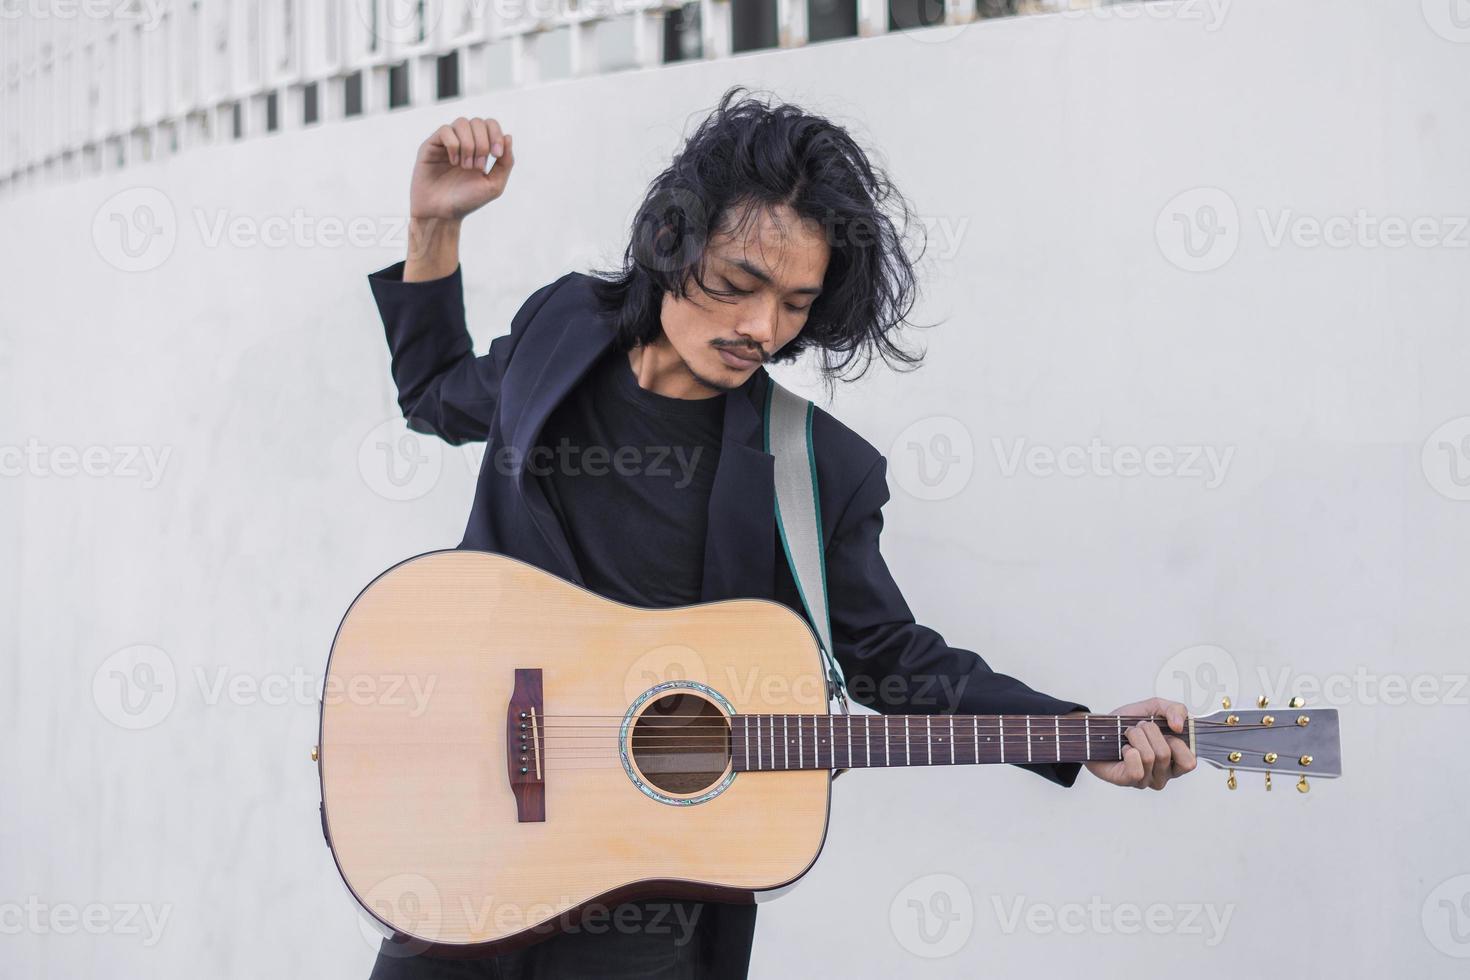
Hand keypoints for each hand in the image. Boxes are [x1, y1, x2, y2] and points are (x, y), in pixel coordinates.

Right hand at [409, 116, 515, 221]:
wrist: (442, 213)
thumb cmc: (467, 201)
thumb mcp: (493, 185)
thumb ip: (505, 162)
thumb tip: (508, 136)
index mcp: (480, 148)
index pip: (490, 124)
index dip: (496, 134)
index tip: (496, 155)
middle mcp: (464, 142)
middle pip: (478, 122)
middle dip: (482, 144)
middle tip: (478, 166)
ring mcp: (447, 142)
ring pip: (462, 123)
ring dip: (468, 145)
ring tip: (465, 166)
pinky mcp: (431, 145)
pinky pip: (445, 130)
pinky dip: (454, 145)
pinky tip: (453, 162)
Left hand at [1079, 698, 1196, 789]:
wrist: (1098, 728)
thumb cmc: (1128, 722)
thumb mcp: (1155, 708)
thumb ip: (1176, 710)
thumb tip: (1180, 726)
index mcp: (1175, 759)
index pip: (1189, 761)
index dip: (1177, 742)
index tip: (1164, 730)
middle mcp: (1163, 773)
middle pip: (1165, 753)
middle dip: (1148, 731)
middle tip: (1138, 728)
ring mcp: (1147, 780)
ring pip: (1149, 757)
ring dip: (1135, 737)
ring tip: (1127, 736)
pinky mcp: (1129, 781)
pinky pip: (1137, 770)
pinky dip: (1128, 752)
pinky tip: (1123, 750)